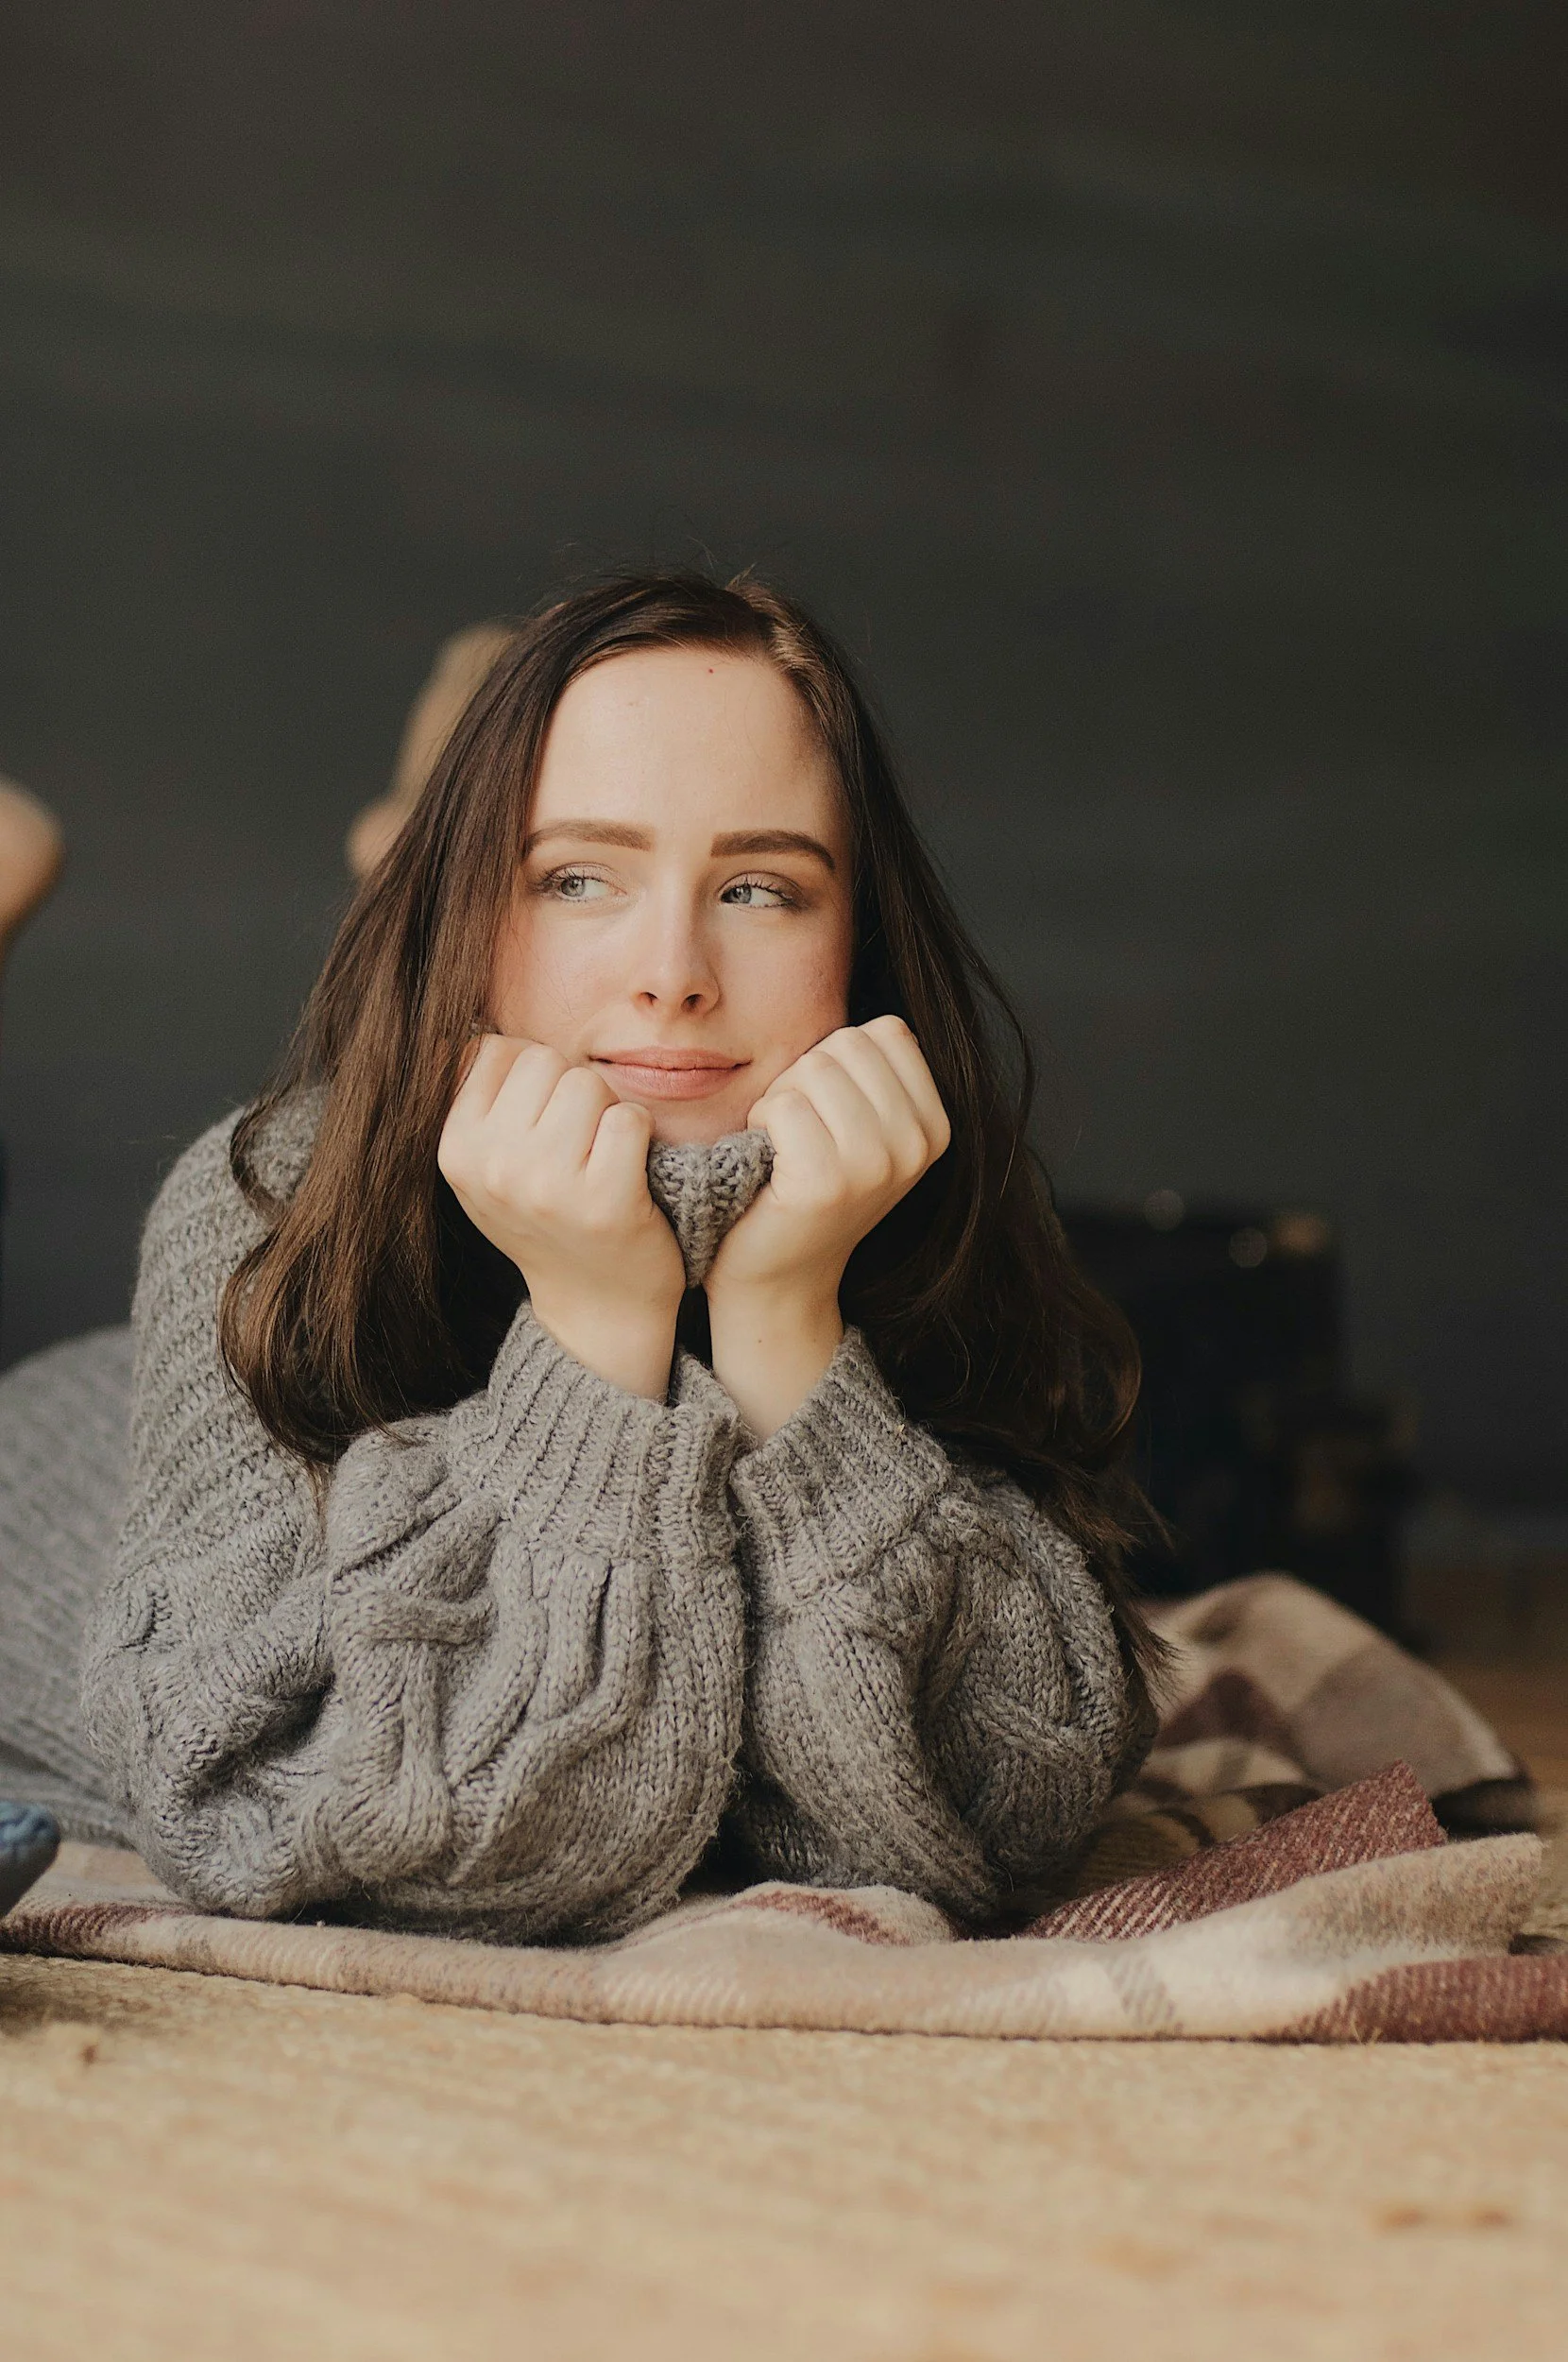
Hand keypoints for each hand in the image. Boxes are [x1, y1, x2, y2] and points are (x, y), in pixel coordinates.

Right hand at [438, 1037, 685, 1398]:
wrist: (597, 1306)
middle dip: (570, 1092)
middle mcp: (492, 1166)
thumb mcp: (488, 1166)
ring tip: (599, 1162)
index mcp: (454, 1149)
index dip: (532, 1079)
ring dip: (606, 1114)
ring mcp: (547, 1185)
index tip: (540, 1129)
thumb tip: (467, 1024)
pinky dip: (640, 1136)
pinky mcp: (605, 1201)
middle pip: (546, 1060)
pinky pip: (629, 1117)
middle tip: (575, 1150)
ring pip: (588, 1083)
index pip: (497, 1050)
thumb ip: (476, 1099)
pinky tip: (628, 1175)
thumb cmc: (548, 1219)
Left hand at [705, 1016, 949, 1436]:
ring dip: (780, 1100)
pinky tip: (769, 1163)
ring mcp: (878, 1165)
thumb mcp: (862, 1125)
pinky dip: (762, 1123)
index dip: (840, 1060)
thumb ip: (875, 1071)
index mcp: (936, 1125)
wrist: (777, 1277)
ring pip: (813, 1069)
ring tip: (785, 1150)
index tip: (830, 1114)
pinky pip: (783, 1104)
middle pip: (847, 1044)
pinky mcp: (828, 1182)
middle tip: (800, 1135)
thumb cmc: (805, 1186)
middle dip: (807, 1076)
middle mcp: (918, 1144)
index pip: (886, 1032)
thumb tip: (886, 1012)